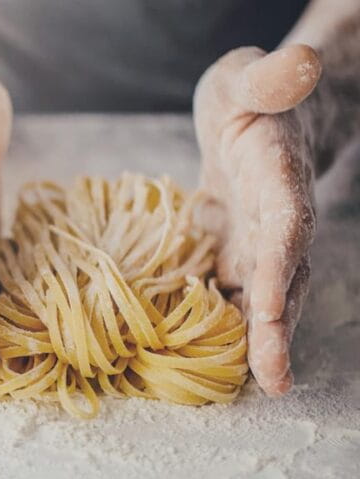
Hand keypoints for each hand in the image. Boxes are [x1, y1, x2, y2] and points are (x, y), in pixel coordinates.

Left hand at [194, 45, 320, 395]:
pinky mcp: (236, 250)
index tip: (268, 307)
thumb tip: (295, 65)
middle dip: (277, 327)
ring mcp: (258, 240)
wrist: (260, 121)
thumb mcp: (248, 79)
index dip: (279, 267)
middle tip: (274, 380)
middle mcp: (277, 219)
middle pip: (282, 277)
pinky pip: (234, 290)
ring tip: (255, 386)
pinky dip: (227, 323)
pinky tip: (210, 357)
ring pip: (261, 295)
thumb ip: (266, 80)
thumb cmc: (252, 97)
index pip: (286, 227)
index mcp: (279, 178)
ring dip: (258, 340)